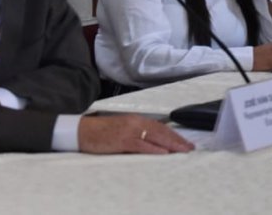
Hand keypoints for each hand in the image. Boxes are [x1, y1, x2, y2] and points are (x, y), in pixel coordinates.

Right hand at [78, 115, 193, 154]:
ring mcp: (129, 131)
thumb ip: (138, 133)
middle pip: (162, 131)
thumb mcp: (123, 129)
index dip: (174, 134)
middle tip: (189, 148)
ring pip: (155, 137)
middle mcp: (136, 123)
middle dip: (177, 140)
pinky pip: (141, 145)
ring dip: (170, 144)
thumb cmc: (102, 132)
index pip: (161, 127)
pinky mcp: (122, 140)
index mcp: (137, 119)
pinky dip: (153, 148)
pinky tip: (163, 152)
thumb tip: (154, 142)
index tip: (185, 142)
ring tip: (182, 150)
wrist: (82, 131)